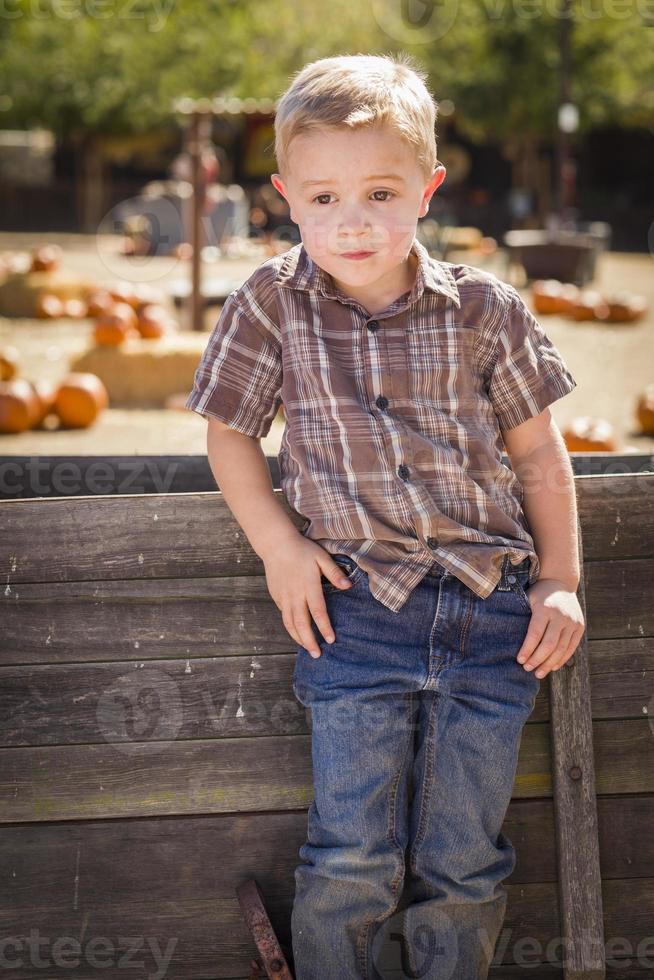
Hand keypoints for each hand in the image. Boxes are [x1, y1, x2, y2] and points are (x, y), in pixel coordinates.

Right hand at [263, 538, 353, 657]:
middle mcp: (294, 595)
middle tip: (317, 654)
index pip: (318, 612)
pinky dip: (291, 627)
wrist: (276, 544)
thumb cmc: (302, 549)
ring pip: (289, 623)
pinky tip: (298, 632)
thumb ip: (334, 573)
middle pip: (301, 623)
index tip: (331, 640)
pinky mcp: (276, 597)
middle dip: (309, 641)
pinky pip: (284, 616)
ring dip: (298, 638)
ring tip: (307, 648)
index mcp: (308, 586)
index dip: (324, 627)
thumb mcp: (321, 557)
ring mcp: (283, 597)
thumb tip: (348, 586)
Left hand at [516, 578, 585, 677]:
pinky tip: (552, 667)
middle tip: (527, 669)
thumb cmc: (538, 593)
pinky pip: (571, 647)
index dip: (527, 649)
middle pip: (549, 644)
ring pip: (561, 648)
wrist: (560, 581)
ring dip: (549, 663)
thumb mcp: (528, 599)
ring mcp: (572, 622)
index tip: (519, 660)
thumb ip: (522, 616)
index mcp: (545, 609)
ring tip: (538, 673)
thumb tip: (506, 639)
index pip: (535, 634)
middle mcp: (560, 616)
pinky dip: (562, 659)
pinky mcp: (579, 626)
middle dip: (537, 659)